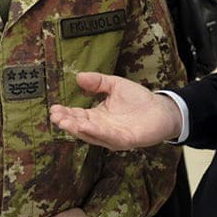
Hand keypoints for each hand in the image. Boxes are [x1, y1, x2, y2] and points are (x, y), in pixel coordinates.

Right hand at [49, 72, 181, 149]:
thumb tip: (79, 76)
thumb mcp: (115, 85)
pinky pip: (108, 137)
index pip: (78, 115)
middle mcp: (102, 129)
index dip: (65, 112)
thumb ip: (98, 82)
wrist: (163, 109)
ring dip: (77, 128)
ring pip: (90, 134)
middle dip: (66, 122)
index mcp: (98, 116)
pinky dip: (96, 132)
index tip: (53, 108)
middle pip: (80, 127)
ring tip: (63, 122)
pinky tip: (85, 126)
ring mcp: (112, 136)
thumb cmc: (139, 99)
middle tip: (54, 116)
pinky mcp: (125, 140)